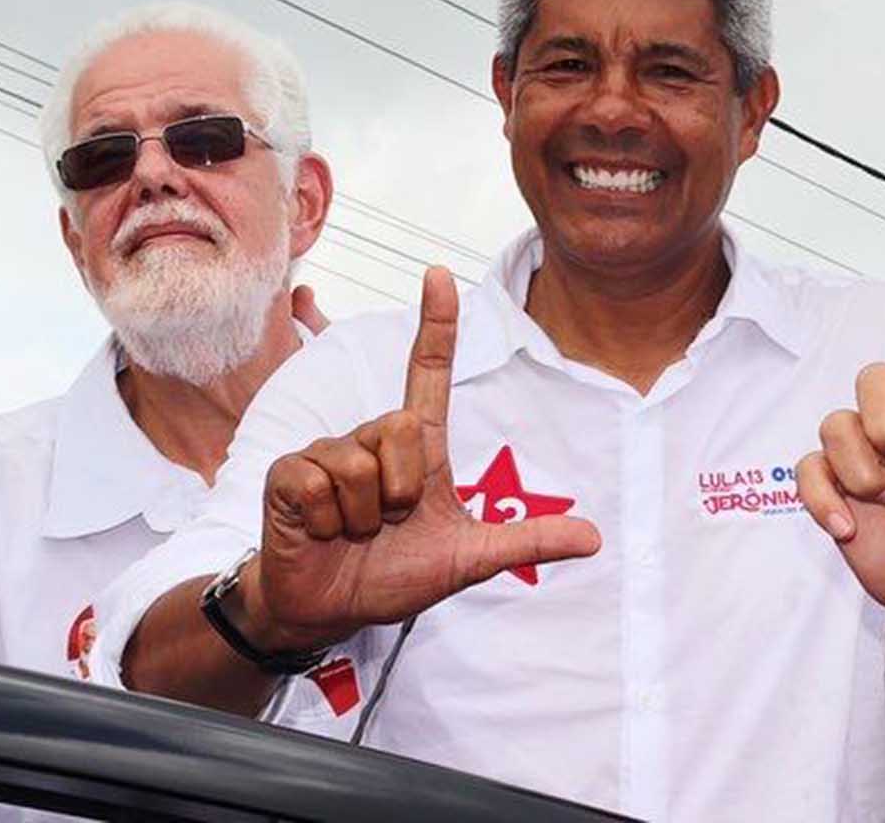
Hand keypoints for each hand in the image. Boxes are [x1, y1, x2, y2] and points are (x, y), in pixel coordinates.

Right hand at [241, 265, 600, 653]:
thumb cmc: (394, 575)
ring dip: (364, 516)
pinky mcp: (289, 474)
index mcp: (416, 447)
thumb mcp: (468, 559)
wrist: (330, 611)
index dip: (436, 323)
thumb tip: (595, 538)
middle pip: (401, 424)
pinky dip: (329, 523)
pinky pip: (321, 485)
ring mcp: (327, 451)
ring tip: (352, 532)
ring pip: (361, 463)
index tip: (439, 273)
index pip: (427, 371)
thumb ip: (526, 542)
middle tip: (387, 524)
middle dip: (401, 490)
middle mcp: (371, 437)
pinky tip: (321, 533)